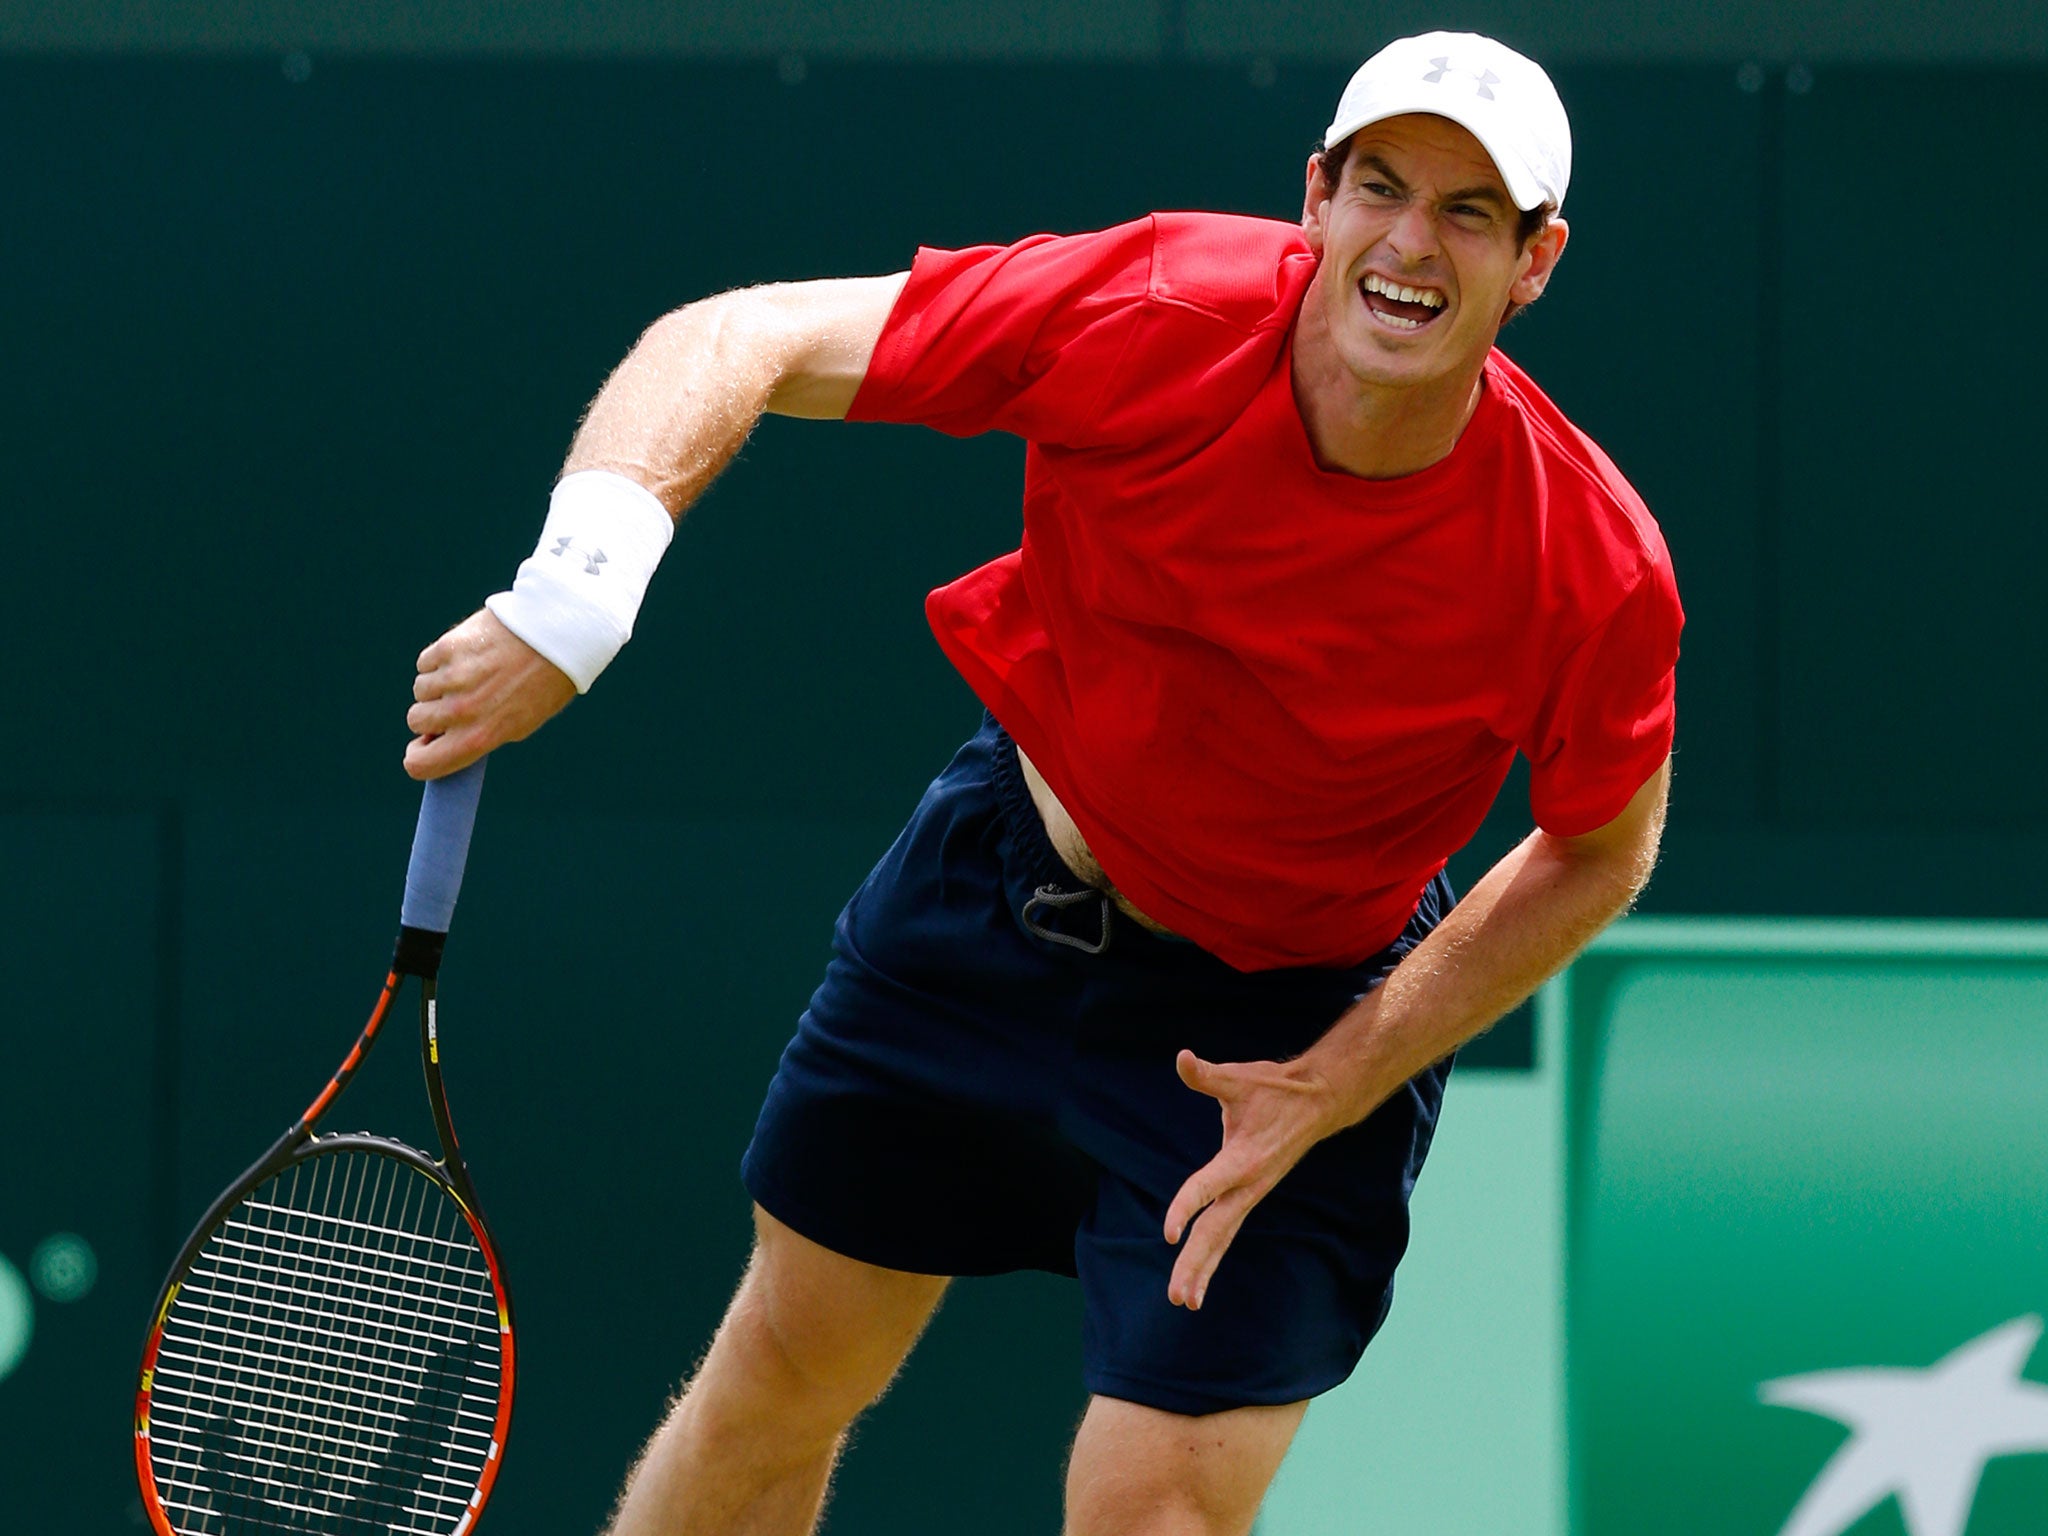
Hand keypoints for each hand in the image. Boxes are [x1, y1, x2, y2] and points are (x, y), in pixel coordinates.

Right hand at [404, 608, 576, 778]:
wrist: (559, 634)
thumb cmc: (545, 682)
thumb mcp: (522, 722)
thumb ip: (482, 734)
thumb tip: (444, 739)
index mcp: (480, 737)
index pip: (420, 764)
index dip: (418, 758)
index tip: (424, 746)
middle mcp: (461, 710)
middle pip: (415, 720)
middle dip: (431, 714)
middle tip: (457, 702)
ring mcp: (452, 677)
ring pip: (420, 689)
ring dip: (438, 685)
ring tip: (472, 673)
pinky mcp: (448, 647)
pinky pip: (426, 662)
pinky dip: (440, 661)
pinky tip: (468, 655)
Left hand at [1162, 1049, 1341, 1310]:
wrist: (1318, 1101)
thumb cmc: (1275, 1088)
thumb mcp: (1239, 1077)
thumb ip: (1206, 1074)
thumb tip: (1183, 1058)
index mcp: (1243, 1158)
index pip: (1209, 1187)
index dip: (1187, 1207)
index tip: (1169, 1233)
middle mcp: (1248, 1184)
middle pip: (1218, 1231)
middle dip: (1196, 1263)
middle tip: (1176, 1296)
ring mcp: (1251, 1193)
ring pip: (1224, 1238)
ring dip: (1203, 1268)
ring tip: (1183, 1301)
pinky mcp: (1251, 1194)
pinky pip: (1228, 1230)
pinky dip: (1213, 1254)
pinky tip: (1198, 1277)